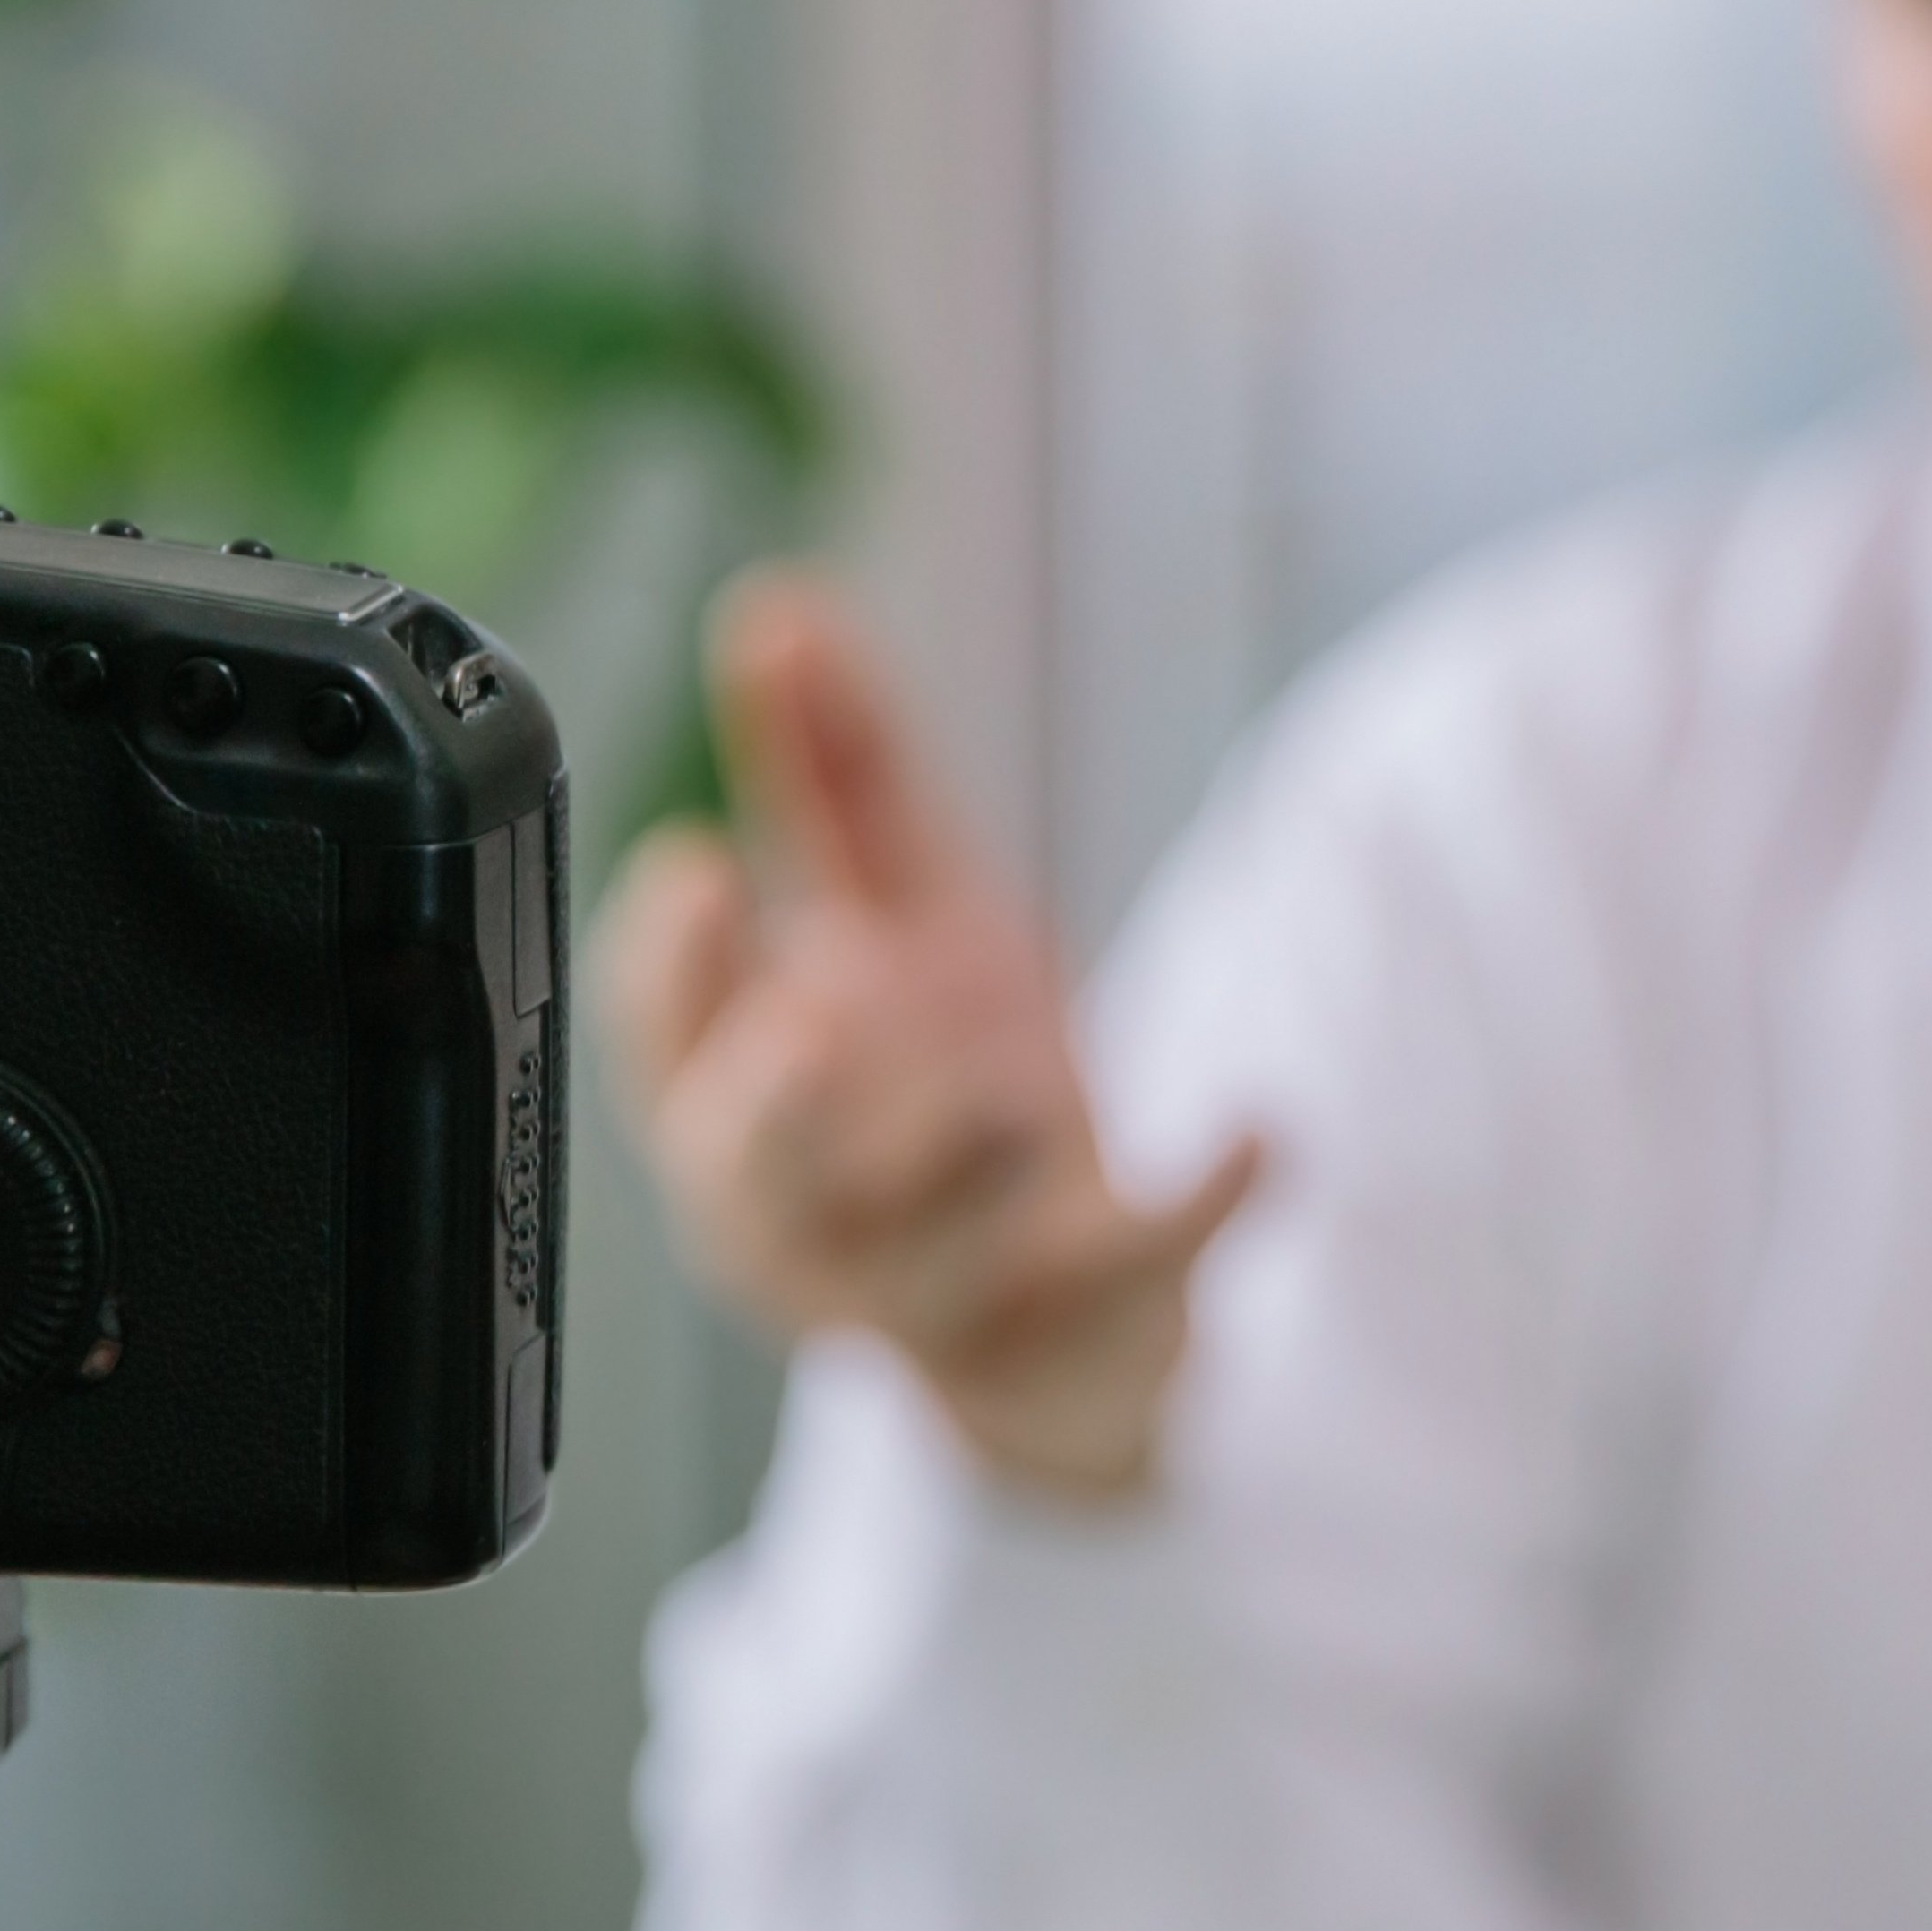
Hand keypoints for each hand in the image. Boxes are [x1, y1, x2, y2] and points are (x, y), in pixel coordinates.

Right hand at [606, 571, 1264, 1506]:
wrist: (1074, 1324)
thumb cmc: (940, 1106)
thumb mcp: (895, 925)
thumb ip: (826, 777)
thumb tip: (773, 607)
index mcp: (742, 1107)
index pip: (667, 1042)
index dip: (670, 966)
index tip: (696, 867)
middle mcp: (814, 1213)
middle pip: (751, 1183)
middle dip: (765, 1118)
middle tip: (798, 1041)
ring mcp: (947, 1287)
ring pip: (924, 1261)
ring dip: (961, 1183)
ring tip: (1003, 1106)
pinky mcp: (1085, 1323)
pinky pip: (1136, 1277)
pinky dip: (1202, 1206)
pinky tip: (1264, 1133)